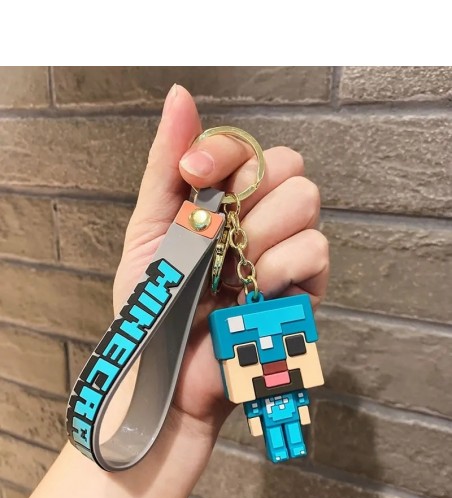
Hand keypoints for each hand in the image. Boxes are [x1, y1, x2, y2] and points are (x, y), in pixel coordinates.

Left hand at [113, 84, 328, 434]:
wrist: (165, 371)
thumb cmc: (154, 304)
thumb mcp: (150, 228)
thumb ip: (166, 166)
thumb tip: (180, 95)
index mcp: (224, 201)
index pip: (246, 145)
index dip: (223, 149)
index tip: (192, 173)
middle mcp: (261, 219)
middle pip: (287, 163)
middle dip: (245, 193)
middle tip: (215, 234)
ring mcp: (286, 252)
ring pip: (305, 199)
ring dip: (259, 231)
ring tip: (230, 270)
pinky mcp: (305, 288)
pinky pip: (315, 249)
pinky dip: (279, 266)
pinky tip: (252, 289)